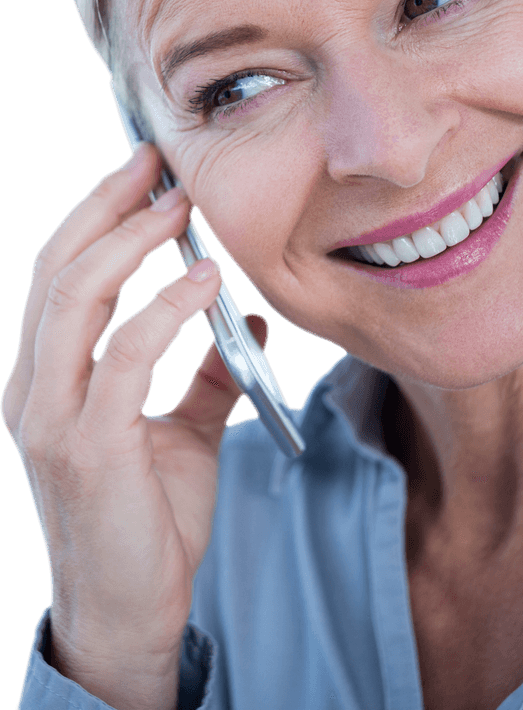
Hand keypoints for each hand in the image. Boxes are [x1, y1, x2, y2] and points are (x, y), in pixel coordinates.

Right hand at [3, 143, 264, 709]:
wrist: (131, 608)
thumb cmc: (149, 520)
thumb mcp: (182, 432)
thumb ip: (203, 374)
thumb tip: (242, 316)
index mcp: (48, 380)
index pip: (62, 275)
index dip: (100, 216)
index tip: (148, 173)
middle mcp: (33, 390)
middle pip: (58, 269)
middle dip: (108, 206)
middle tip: (157, 161)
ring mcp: (50, 417)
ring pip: (73, 298)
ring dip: (130, 241)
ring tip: (179, 205)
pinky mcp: (85, 445)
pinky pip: (122, 355)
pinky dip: (164, 309)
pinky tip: (203, 283)